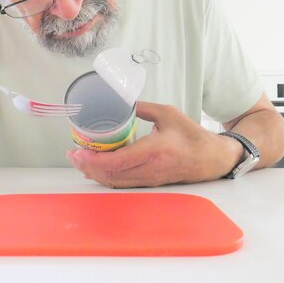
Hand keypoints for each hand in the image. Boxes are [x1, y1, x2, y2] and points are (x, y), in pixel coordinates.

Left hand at [66, 101, 241, 187]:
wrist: (212, 159)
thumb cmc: (192, 136)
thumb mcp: (168, 114)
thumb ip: (143, 108)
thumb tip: (121, 100)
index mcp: (154, 151)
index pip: (117, 161)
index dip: (94, 160)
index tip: (78, 151)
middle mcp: (149, 169)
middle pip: (111, 175)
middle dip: (87, 167)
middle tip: (72, 154)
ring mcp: (149, 179)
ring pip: (115, 182)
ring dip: (94, 173)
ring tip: (79, 160)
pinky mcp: (149, 182)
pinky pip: (122, 183)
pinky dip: (106, 176)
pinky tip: (96, 168)